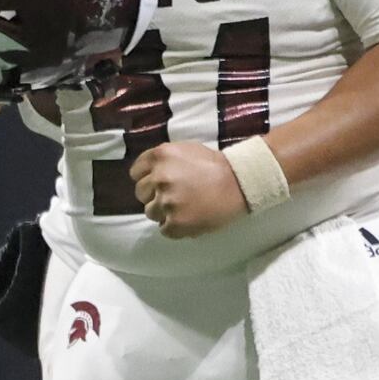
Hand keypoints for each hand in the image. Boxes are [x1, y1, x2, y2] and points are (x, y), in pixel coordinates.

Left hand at [131, 141, 248, 237]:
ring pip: (150, 212)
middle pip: (141, 193)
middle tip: (176, 195)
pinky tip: (190, 219)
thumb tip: (149, 173)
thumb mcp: (187, 150)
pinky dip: (175, 227)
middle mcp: (159, 177)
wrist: (242, 183)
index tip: (160, 182)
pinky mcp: (175, 222)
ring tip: (185, 208)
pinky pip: (164, 229)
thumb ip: (165, 160)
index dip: (148, 178)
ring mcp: (166, 201)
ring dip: (165, 212)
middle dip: (155, 195)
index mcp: (160, 156)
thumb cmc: (217, 165)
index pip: (136, 173)